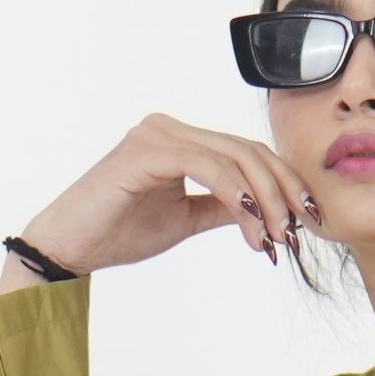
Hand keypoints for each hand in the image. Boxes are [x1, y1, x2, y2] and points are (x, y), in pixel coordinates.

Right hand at [0, 113, 325, 284]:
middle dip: (282, 193)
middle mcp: (170, 128)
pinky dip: (234, 194)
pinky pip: (207, 167)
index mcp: (180, 140)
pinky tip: (250, 222)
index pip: (247, 153)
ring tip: (273, 239)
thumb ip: (220, 208)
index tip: (304, 222)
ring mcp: (158, 134)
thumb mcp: (184, 220)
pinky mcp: (147, 150)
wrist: (70, 247)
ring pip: (234, 158)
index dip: (283, 185)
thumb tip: (262, 212)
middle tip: (296, 234)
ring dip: (263, 201)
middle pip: (248, 151)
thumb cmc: (117, 232)